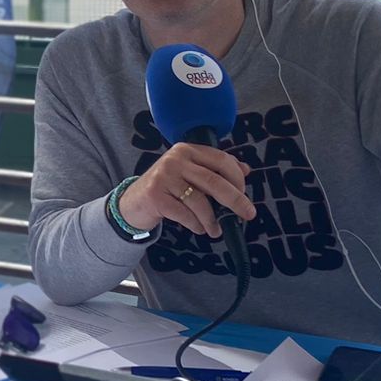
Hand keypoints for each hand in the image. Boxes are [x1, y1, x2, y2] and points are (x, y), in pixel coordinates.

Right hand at [117, 143, 255, 237]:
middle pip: (213, 181)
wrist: (133, 202)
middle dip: (235, 200)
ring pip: (199, 201)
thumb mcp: (190, 173)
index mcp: (188, 150)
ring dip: (212, 220)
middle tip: (247, 214)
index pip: (221, 160)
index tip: (244, 194)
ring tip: (215, 230)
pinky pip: (184, 214)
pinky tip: (198, 228)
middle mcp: (175, 159)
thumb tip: (245, 169)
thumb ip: (215, 169)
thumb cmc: (167, 188)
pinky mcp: (155, 196)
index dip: (237, 178)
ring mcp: (164, 177)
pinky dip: (196, 224)